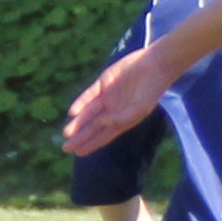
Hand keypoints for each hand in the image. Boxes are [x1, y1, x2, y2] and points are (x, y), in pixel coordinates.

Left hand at [62, 44, 180, 154]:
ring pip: (87, 112)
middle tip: (66, 148)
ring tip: (66, 133)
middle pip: (92, 126)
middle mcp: (112, 110)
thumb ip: (121, 119)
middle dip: (80, 137)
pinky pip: (88, 95)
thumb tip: (101, 124)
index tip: (79, 153)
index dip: (91, 144)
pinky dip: (80, 103)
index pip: (103, 135)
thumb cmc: (151, 91)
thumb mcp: (139, 110)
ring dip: (77, 123)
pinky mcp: (102, 83)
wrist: (155, 67)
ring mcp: (106, 96)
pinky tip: (72, 112)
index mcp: (122, 120)